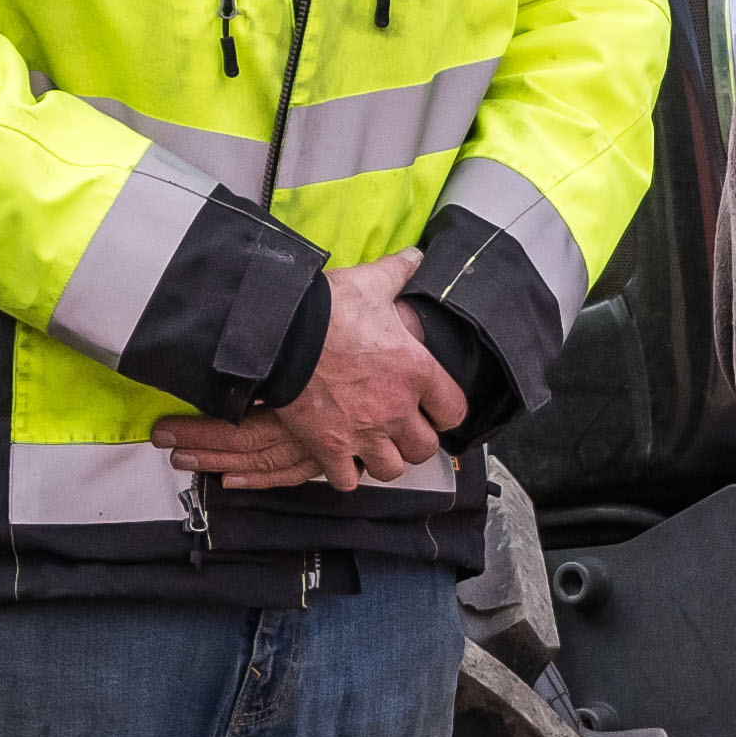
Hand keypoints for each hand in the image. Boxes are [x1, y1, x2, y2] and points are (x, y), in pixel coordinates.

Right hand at [159, 258, 464, 486]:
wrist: (280, 335)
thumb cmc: (329, 309)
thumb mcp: (372, 283)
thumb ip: (399, 272)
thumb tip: (416, 256)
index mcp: (416, 372)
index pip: (455, 411)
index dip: (445, 411)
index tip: (433, 407)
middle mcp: (396, 409)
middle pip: (424, 448)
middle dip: (415, 441)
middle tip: (401, 428)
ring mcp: (363, 433)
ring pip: (392, 470)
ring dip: (384, 460)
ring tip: (374, 446)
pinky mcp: (329, 448)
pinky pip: (348, 480)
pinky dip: (346, 473)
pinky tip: (341, 458)